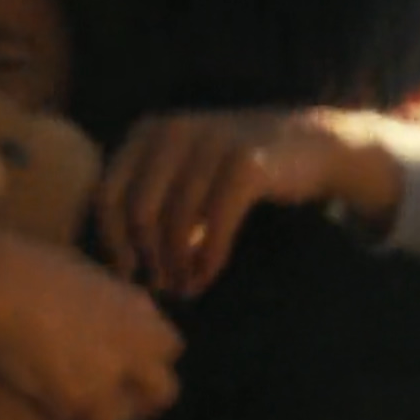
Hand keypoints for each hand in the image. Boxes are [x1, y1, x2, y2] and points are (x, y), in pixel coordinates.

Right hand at [0, 227, 182, 419]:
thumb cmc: (25, 266)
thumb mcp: (86, 278)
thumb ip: (110, 307)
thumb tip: (105, 328)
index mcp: (140, 309)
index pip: (170, 349)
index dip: (146, 362)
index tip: (123, 367)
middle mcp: (136, 345)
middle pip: (163, 393)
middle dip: (138, 402)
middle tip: (105, 404)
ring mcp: (109, 375)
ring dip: (95, 419)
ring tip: (66, 412)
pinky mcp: (75, 399)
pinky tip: (38, 409)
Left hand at [95, 109, 404, 297]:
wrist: (312, 145)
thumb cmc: (237, 170)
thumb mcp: (184, 168)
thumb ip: (149, 194)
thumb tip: (114, 258)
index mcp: (150, 131)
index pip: (106, 193)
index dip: (110, 241)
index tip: (127, 273)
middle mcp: (174, 131)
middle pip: (137, 212)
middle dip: (146, 257)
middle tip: (161, 286)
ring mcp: (210, 144)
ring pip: (175, 223)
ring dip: (177, 265)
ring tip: (185, 288)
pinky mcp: (246, 164)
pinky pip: (214, 225)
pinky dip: (207, 259)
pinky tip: (207, 277)